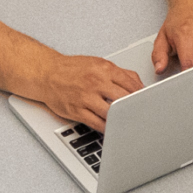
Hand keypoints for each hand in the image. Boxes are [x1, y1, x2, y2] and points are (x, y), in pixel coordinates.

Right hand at [28, 52, 144, 130]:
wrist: (46, 73)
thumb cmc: (71, 69)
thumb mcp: (98, 63)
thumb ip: (119, 72)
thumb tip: (138, 83)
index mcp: (104, 69)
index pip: (131, 84)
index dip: (142, 95)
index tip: (146, 102)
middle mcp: (96, 82)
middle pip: (124, 99)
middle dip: (134, 108)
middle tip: (141, 114)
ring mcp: (86, 97)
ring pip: (111, 113)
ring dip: (122, 120)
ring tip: (129, 123)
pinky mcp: (77, 110)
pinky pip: (97, 123)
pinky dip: (107, 128)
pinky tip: (113, 129)